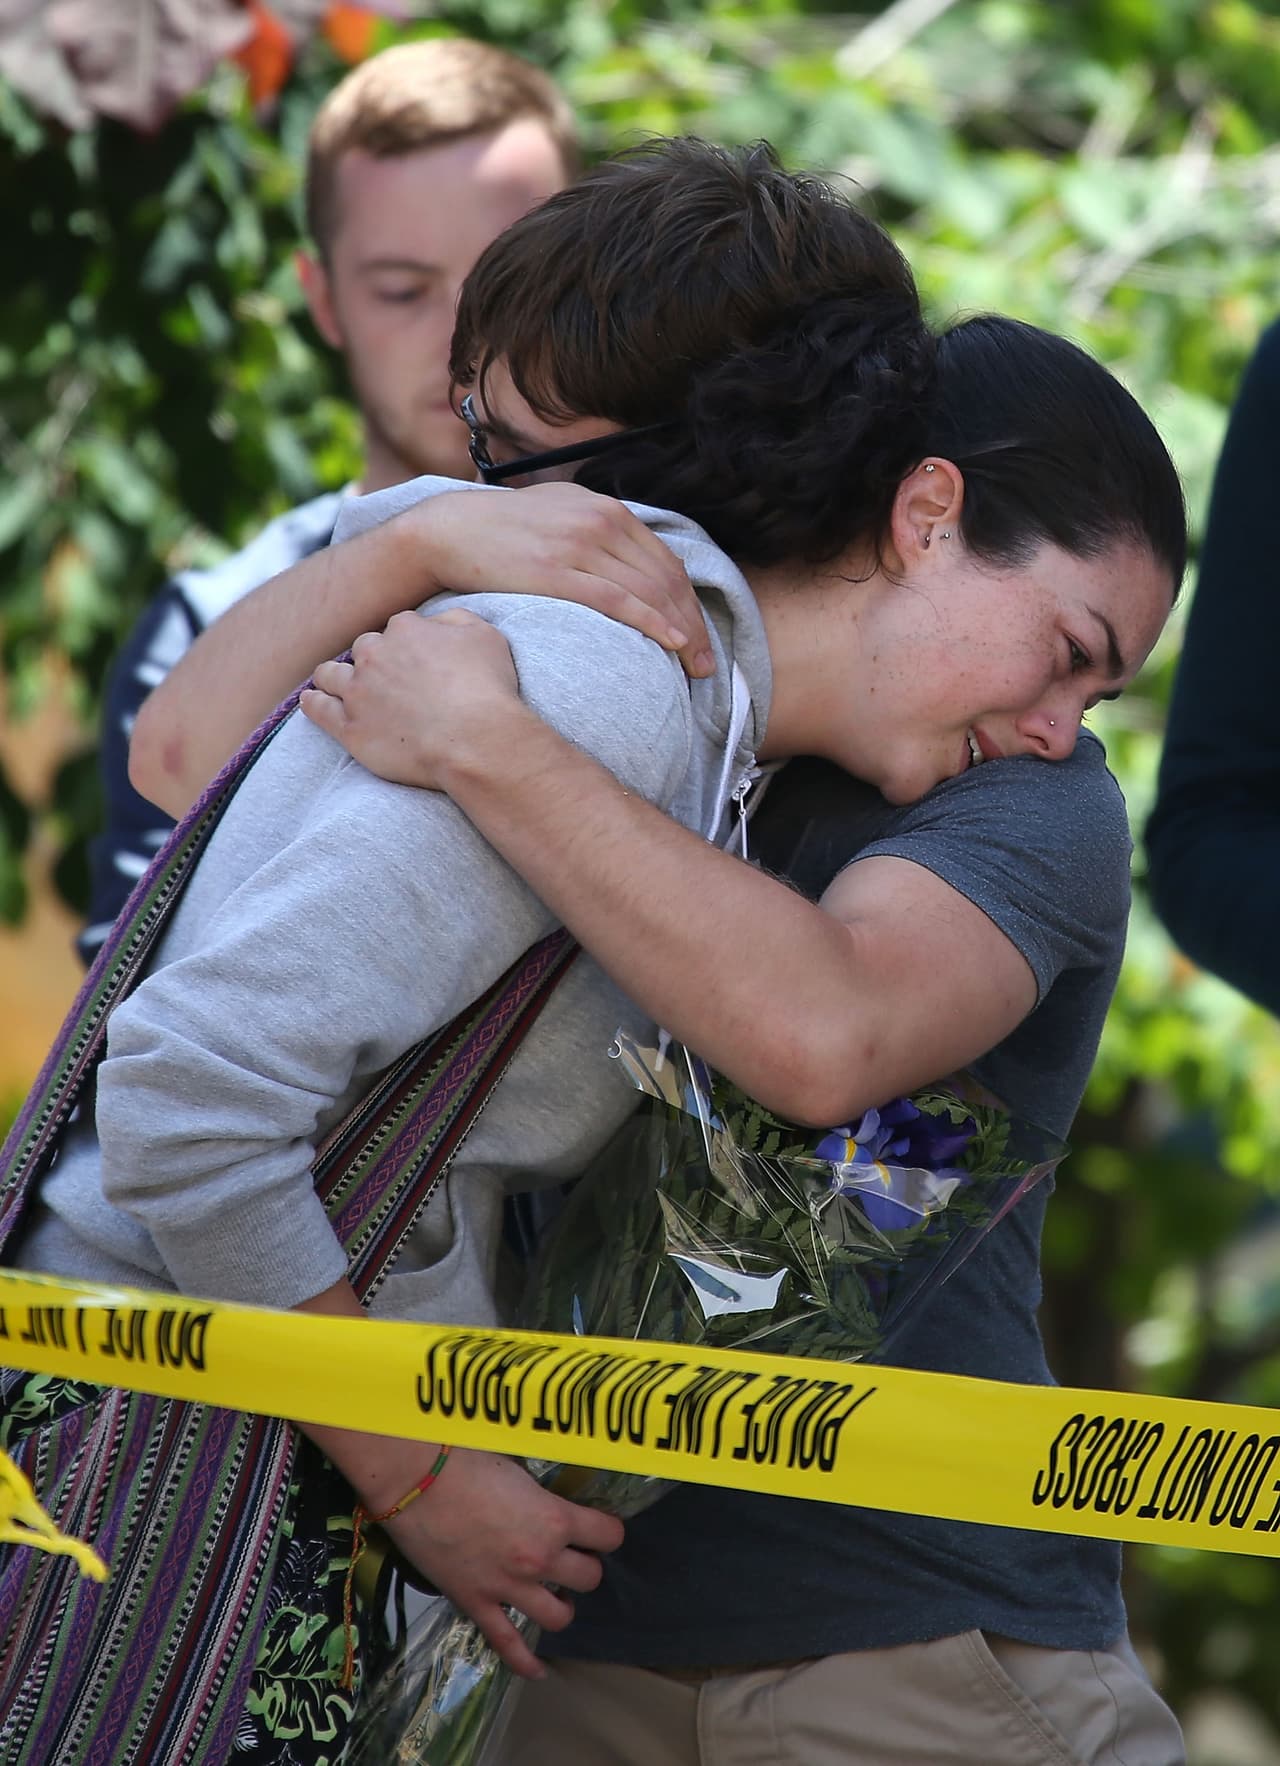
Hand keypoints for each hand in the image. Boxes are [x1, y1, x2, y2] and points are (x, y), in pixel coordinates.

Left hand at [301, 609, 524, 788]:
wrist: (476, 742)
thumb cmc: (487, 690)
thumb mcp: (485, 636)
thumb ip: (456, 619)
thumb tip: (437, 622)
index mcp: (405, 629)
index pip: (398, 627)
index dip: (408, 644)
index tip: (416, 659)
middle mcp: (374, 656)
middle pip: (363, 648)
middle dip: (372, 659)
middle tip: (387, 677)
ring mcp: (358, 694)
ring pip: (329, 674)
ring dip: (334, 676)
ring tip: (339, 684)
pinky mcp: (350, 730)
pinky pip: (318, 710)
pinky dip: (313, 702)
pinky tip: (312, 699)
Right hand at [383, 1447, 624, 1676]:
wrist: (415, 1482)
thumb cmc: (467, 1462)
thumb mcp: (518, 1470)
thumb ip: (540, 1496)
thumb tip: (549, 1503)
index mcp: (555, 1519)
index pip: (609, 1535)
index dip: (607, 1531)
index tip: (598, 1528)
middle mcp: (540, 1559)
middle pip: (589, 1578)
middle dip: (585, 1567)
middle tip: (570, 1556)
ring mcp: (509, 1587)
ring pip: (559, 1616)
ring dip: (562, 1605)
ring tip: (554, 1593)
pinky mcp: (477, 1604)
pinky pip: (508, 1644)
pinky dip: (525, 1662)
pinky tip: (537, 1669)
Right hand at [410, 482, 713, 676]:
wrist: (447, 530)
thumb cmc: (500, 532)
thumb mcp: (558, 515)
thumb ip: (594, 531)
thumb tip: (624, 561)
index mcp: (606, 509)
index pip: (667, 562)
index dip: (691, 604)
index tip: (701, 638)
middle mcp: (601, 522)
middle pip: (668, 580)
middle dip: (696, 625)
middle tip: (708, 664)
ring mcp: (580, 545)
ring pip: (651, 592)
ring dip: (682, 633)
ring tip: (695, 668)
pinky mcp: (558, 571)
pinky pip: (619, 600)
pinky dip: (652, 622)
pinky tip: (671, 644)